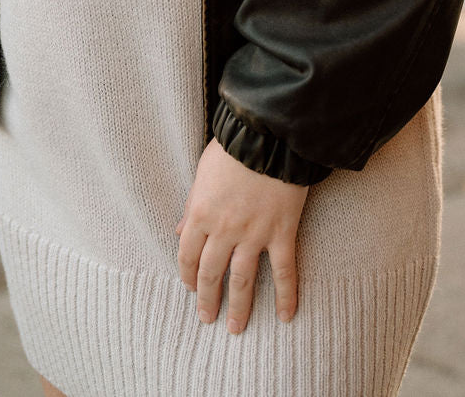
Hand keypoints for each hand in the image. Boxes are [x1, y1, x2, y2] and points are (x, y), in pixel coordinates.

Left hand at [176, 139, 307, 333]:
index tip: (190, 289)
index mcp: (200, 213)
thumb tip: (178, 231)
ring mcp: (254, 233)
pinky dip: (285, 295)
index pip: (188, 255)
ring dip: (239, 306)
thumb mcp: (202, 172)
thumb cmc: (233, 147)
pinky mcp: (281, 231)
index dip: (187, 276)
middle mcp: (224, 229)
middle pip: (211, 273)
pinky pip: (284, 270)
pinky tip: (285, 316)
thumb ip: (191, 204)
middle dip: (208, 299)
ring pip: (243, 279)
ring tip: (236, 328)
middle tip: (208, 319)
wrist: (269, 135)